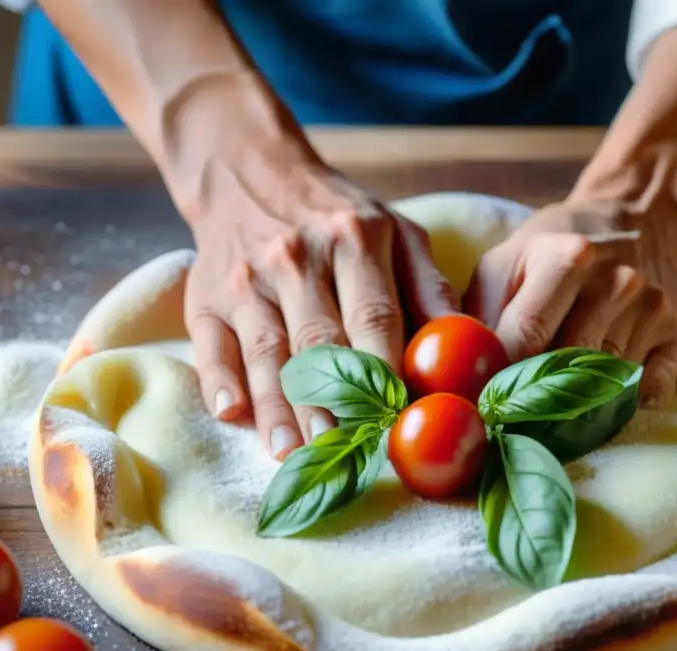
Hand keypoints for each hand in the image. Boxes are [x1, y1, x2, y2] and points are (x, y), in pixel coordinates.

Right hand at [184, 143, 457, 459]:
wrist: (247, 172)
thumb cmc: (336, 216)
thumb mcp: (394, 231)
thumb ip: (429, 286)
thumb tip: (469, 345)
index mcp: (352, 240)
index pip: (374, 316)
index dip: (387, 370)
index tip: (400, 416)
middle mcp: (295, 257)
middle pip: (318, 340)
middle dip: (332, 399)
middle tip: (345, 449)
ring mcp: (246, 279)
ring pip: (266, 350)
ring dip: (279, 406)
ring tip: (292, 451)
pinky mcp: (206, 297)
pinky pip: (212, 345)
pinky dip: (219, 380)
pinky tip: (232, 414)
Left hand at [463, 196, 676, 407]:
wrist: (638, 218)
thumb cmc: (552, 249)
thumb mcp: (503, 265)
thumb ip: (475, 319)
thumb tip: (452, 379)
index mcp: (567, 256)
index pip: (526, 340)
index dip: (498, 382)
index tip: (480, 410)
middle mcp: (618, 280)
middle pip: (567, 369)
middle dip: (534, 400)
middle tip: (512, 417)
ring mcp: (653, 308)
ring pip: (605, 386)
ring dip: (576, 401)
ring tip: (555, 395)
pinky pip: (646, 394)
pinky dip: (620, 404)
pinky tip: (601, 388)